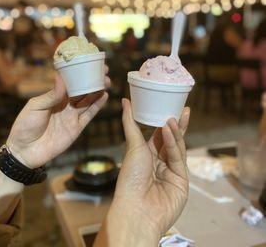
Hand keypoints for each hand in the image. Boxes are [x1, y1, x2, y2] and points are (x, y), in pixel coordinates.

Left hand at [6, 68, 109, 167]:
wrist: (25, 151)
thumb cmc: (25, 126)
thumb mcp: (35, 107)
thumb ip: (51, 95)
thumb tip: (62, 78)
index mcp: (55, 97)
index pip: (70, 82)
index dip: (80, 73)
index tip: (90, 63)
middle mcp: (65, 105)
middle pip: (83, 90)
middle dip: (93, 81)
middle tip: (104, 71)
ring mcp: (72, 116)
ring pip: (88, 101)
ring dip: (98, 91)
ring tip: (107, 81)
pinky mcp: (76, 128)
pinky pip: (89, 115)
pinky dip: (97, 106)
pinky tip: (104, 96)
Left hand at [107, 99, 189, 244]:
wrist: (137, 208)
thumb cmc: (130, 178)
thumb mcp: (132, 146)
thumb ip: (130, 122)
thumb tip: (124, 101)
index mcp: (147, 156)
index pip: (159, 135)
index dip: (165, 122)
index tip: (171, 107)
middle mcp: (160, 163)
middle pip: (172, 140)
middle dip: (178, 125)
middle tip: (184, 109)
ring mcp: (172, 172)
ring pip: (177, 147)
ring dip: (175, 132)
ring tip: (173, 118)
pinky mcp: (182, 181)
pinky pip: (178, 158)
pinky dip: (174, 144)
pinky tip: (171, 131)